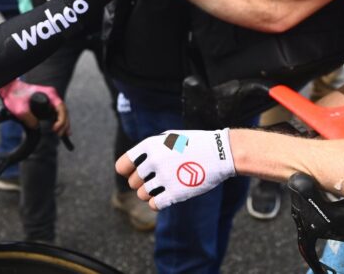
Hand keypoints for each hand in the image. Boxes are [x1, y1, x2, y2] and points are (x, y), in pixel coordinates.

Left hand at [0, 80, 69, 136]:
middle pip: (63, 111)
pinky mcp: (46, 102)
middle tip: (61, 134)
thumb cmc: (15, 95)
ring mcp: (50, 98)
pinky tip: (59, 127)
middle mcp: (52, 95)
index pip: (61, 108)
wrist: (9, 89)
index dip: (61, 120)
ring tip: (64, 134)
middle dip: (64, 123)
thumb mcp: (20, 109)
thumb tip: (36, 127)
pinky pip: (55, 112)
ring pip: (60, 112)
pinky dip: (59, 120)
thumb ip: (28, 118)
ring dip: (63, 123)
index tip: (56, 129)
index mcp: (50, 94)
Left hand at [115, 128, 235, 209]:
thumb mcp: (170, 138)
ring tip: (163, 187)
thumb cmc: (195, 144)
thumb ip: (150, 148)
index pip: (122, 165)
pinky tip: (167, 196)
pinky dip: (158, 203)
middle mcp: (154, 161)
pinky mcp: (175, 193)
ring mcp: (164, 177)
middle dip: (141, 183)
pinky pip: (155, 205)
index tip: (133, 173)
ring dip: (150, 193)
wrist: (221, 153)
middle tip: (155, 179)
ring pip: (142, 194)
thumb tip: (133, 163)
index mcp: (150, 145)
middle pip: (133, 182)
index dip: (126, 171)